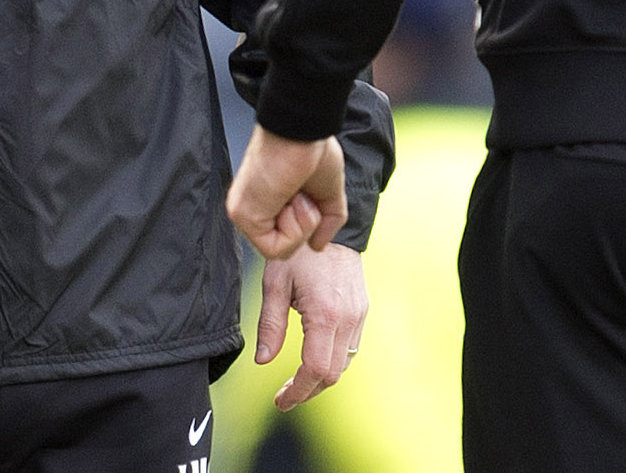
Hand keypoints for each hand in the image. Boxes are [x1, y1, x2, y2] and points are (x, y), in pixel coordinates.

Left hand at [228, 126, 346, 260]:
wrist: (302, 130)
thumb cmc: (310, 148)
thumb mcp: (327, 192)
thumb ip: (326, 222)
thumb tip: (318, 246)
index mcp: (268, 199)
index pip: (286, 235)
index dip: (307, 224)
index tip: (308, 196)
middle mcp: (252, 206)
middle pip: (285, 245)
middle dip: (306, 223)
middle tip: (303, 193)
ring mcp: (245, 212)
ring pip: (280, 250)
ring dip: (302, 223)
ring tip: (298, 192)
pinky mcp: (242, 215)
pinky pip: (275, 248)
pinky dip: (295, 228)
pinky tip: (292, 199)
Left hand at [256, 242, 366, 409]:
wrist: (330, 225)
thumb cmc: (299, 252)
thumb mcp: (275, 283)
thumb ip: (270, 324)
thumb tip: (263, 361)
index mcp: (326, 314)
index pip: (316, 370)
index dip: (298, 391)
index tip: (280, 400)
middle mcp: (348, 319)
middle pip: (333, 374)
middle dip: (308, 390)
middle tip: (284, 395)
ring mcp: (359, 315)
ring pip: (344, 363)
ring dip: (321, 377)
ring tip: (296, 380)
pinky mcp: (362, 310)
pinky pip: (350, 347)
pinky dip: (333, 360)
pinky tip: (313, 356)